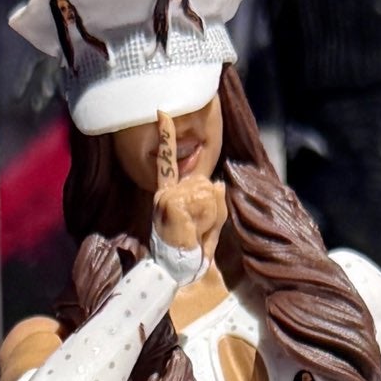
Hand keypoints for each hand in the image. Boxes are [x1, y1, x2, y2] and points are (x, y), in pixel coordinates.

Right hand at [150, 108, 225, 254]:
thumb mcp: (207, 221)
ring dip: (210, 213)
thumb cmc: (190, 248)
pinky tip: (195, 229)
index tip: (162, 112)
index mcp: (168, 193)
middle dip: (211, 206)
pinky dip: (208, 217)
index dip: (166, 135)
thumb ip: (213, 201)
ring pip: (205, 190)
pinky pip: (204, 199)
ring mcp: (168, 196)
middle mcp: (164, 192)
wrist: (178, 268)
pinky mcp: (173, 202)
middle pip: (203, 182)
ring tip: (196, 231)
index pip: (167, 161)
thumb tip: (218, 185)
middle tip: (199, 228)